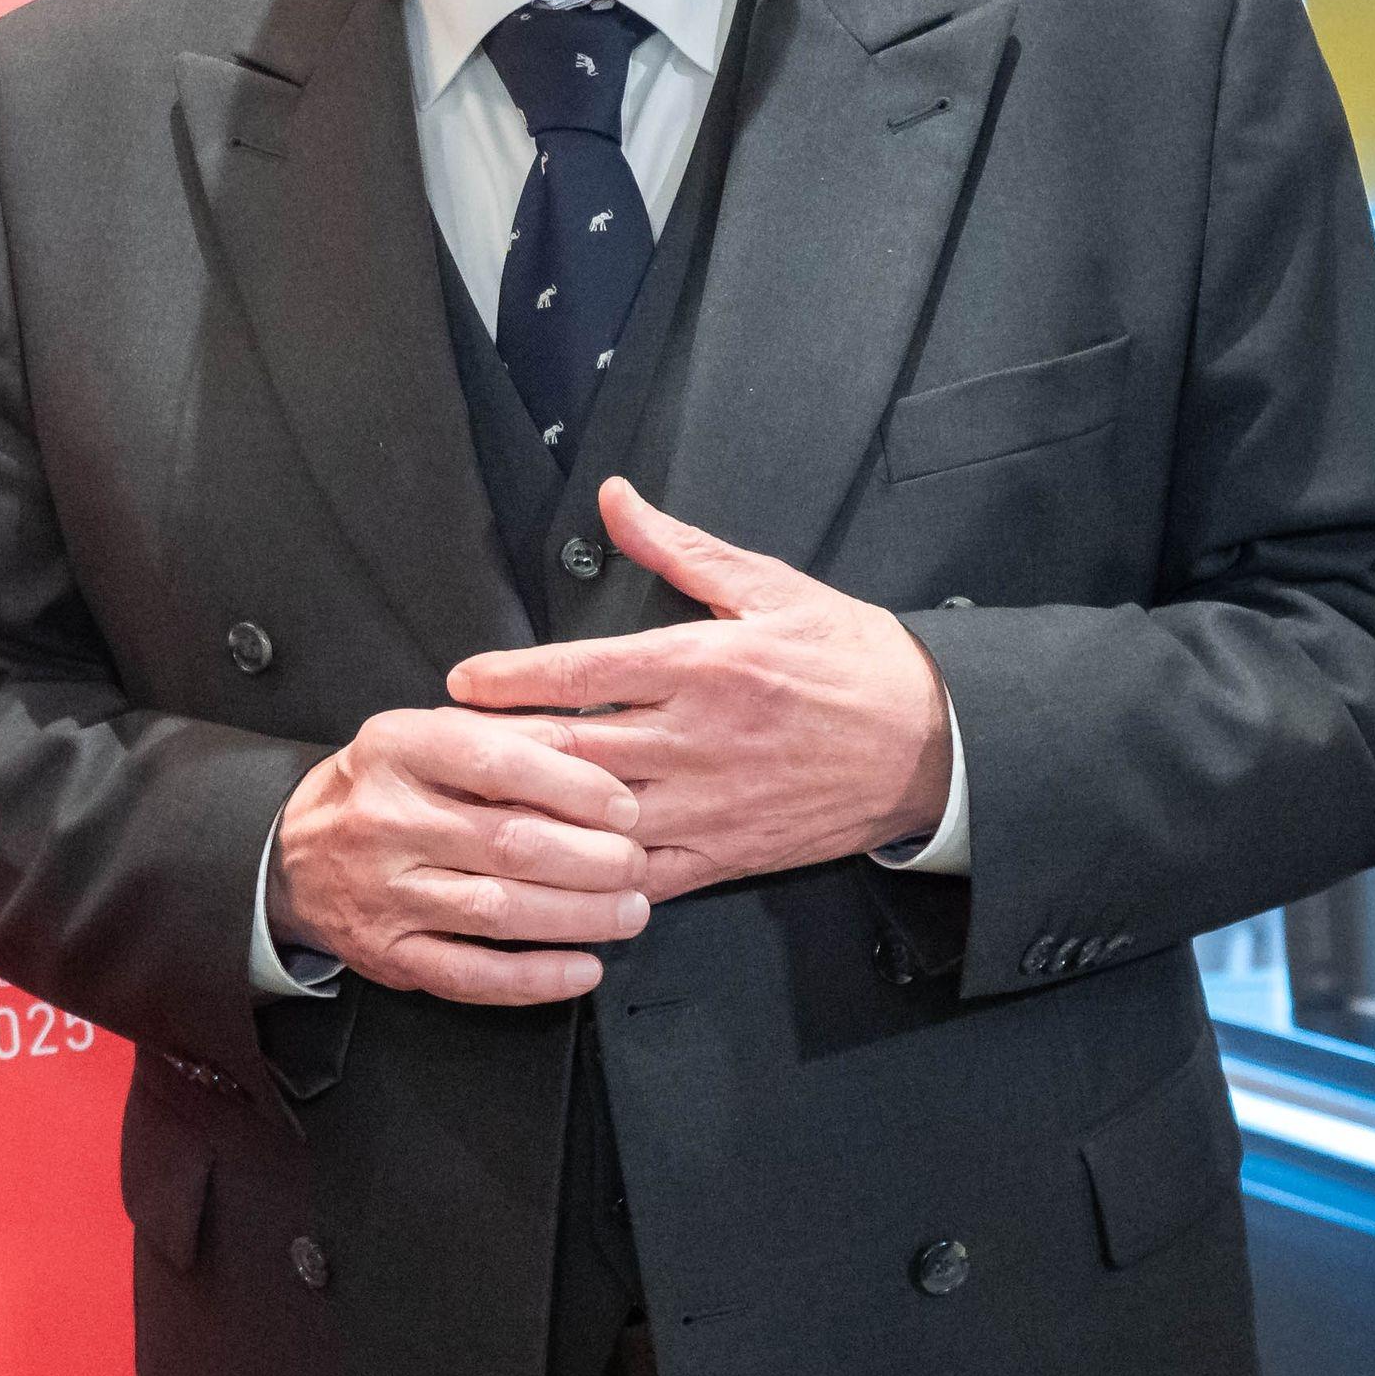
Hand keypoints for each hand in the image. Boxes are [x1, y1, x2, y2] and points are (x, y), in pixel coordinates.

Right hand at [271, 702, 653, 1005]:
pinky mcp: (386, 953)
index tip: (625, 808)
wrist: (289, 857)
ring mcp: (382, 892)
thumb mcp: (429, 737)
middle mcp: (383, 820)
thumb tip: (599, 744)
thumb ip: (511, 733)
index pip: (497, 761)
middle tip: (636, 865)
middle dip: (592, 859)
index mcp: (396, 749)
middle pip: (509, 843)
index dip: (575, 786)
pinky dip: (534, 978)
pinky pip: (469, 974)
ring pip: (496, 911)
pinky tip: (582, 969)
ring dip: (578, 917)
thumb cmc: (383, 790)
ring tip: (630, 912)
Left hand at [448, 477, 952, 901]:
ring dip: (531, 819)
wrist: (935, 743)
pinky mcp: (730, 853)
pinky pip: (644, 874)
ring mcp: (712, 802)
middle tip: (439, 752)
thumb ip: (680, 548)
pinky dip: (591, 876)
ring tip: (469, 813)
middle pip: (573, 750)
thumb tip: (616, 499)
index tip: (460, 684)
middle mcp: (699, 737)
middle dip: (498, 753)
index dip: (511, 680)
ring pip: (598, 818)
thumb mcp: (772, 587)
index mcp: (705, 663)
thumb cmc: (854, 659)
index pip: (584, 672)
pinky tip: (546, 874)